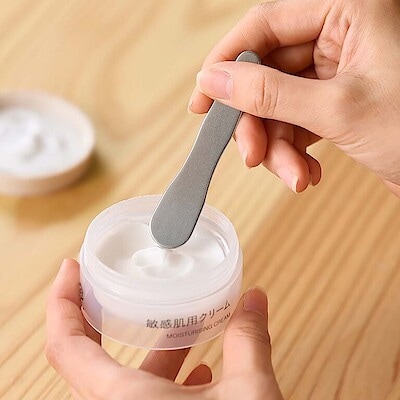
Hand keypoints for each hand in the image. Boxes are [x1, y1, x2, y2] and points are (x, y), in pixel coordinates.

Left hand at [46, 259, 282, 399]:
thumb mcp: (248, 395)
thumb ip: (247, 339)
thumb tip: (254, 298)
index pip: (66, 347)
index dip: (62, 301)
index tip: (71, 269)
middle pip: (85, 359)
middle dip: (98, 317)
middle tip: (110, 286)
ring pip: (119, 383)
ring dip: (144, 352)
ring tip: (171, 328)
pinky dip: (161, 382)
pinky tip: (195, 374)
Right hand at [189, 0, 399, 195]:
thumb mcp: (336, 109)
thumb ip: (270, 92)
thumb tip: (215, 80)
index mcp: (348, 11)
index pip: (265, 25)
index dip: (228, 63)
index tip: (204, 99)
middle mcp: (340, 36)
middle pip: (268, 75)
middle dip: (257, 123)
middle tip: (251, 156)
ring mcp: (336, 73)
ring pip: (278, 106)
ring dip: (278, 148)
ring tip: (293, 177)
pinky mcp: (335, 103)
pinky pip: (296, 124)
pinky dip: (294, 153)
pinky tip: (306, 175)